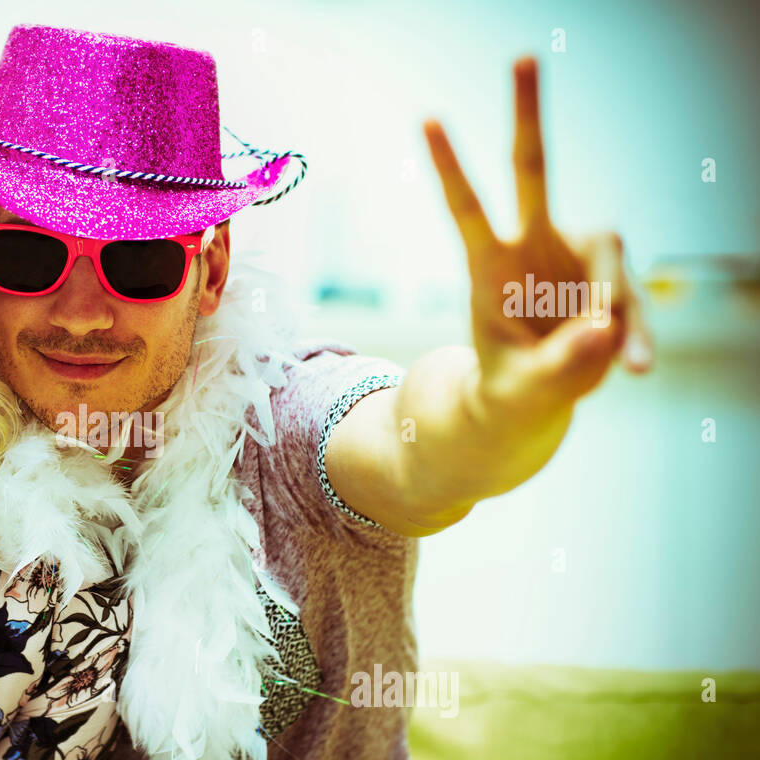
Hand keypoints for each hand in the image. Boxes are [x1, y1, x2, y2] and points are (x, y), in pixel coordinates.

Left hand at [423, 58, 654, 426]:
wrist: (535, 398)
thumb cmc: (511, 389)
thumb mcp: (522, 394)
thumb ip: (558, 370)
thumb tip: (601, 332)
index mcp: (488, 268)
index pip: (465, 208)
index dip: (450, 166)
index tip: (426, 118)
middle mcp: (532, 245)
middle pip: (532, 169)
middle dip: (527, 113)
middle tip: (521, 56)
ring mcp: (573, 254)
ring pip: (609, 260)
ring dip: (612, 312)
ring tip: (601, 364)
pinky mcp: (611, 275)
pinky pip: (634, 300)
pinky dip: (638, 336)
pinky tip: (638, 369)